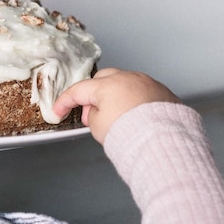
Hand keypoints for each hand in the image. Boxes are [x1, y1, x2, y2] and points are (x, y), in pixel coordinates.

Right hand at [53, 68, 180, 143]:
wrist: (164, 144)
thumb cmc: (132, 135)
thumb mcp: (98, 127)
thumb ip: (92, 115)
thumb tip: (97, 111)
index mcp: (108, 85)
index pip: (79, 91)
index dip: (65, 102)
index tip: (59, 111)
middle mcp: (128, 79)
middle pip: (102, 80)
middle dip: (93, 94)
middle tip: (92, 114)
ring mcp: (147, 83)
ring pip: (124, 84)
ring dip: (115, 97)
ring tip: (116, 118)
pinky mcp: (163, 92)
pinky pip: (142, 92)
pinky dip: (134, 101)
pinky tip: (134, 117)